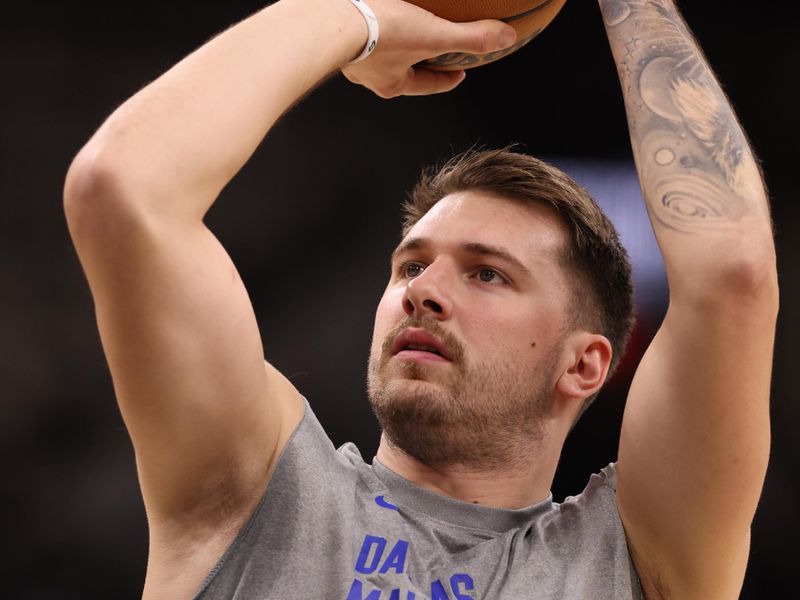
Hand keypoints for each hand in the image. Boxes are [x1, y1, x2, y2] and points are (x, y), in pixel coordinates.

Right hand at [341, 0, 516, 97]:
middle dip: (419, 58)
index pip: (427, 85)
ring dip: (393, 38)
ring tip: (403, 21)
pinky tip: (375, 6)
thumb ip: (471, 38)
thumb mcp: (433, 35)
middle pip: (402, 68)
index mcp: (392, 82)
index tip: (460, 72)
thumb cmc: (378, 33)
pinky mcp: (336, 29)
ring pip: (379, 49)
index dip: (447, 79)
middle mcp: (369, 73)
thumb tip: (506, 38)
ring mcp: (350, 54)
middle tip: (434, 46)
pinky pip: (361, 25)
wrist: (328, 18)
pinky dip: (372, 19)